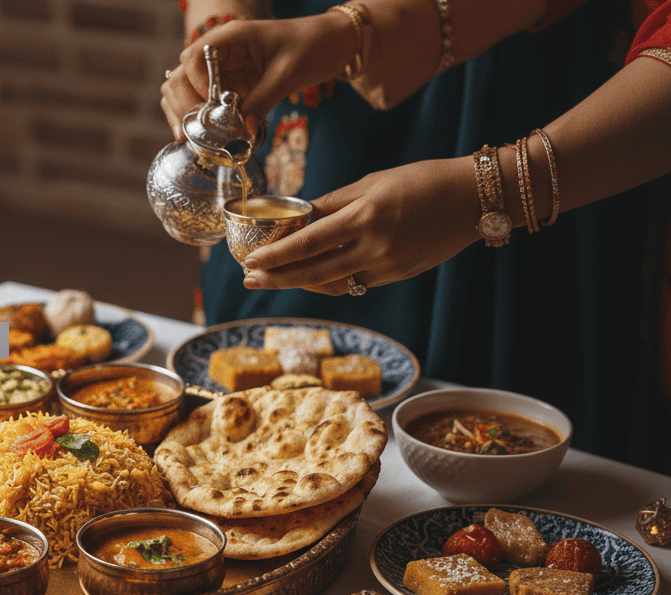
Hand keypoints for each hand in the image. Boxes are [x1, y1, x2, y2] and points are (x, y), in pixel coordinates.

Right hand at [161, 13, 358, 139]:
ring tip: (189, 136)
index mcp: (232, 37)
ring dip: (182, 111)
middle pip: (180, 75)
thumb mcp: (288, 75)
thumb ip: (262, 101)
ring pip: (182, 88)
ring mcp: (222, 68)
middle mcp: (220, 51)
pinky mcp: (228, 84)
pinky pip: (201, 100)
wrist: (331, 44)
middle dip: (183, 103)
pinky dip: (195, 117)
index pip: (193, 59)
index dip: (196, 85)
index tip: (212, 106)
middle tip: (196, 129)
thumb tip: (240, 132)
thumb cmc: (312, 47)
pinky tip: (196, 135)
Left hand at [239, 158, 483, 294]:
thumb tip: (299, 216)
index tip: (251, 261)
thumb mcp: (374, 182)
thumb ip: (334, 202)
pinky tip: (312, 274)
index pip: (308, 243)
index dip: (276, 256)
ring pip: (332, 283)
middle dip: (276, 278)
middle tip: (248, 280)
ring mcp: (388, 267)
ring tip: (274, 278)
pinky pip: (355, 282)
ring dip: (300, 282)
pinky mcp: (399, 276)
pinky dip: (331, 279)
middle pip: (313, 272)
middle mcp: (375, 247)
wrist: (477, 198)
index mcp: (366, 217)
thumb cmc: (424, 180)